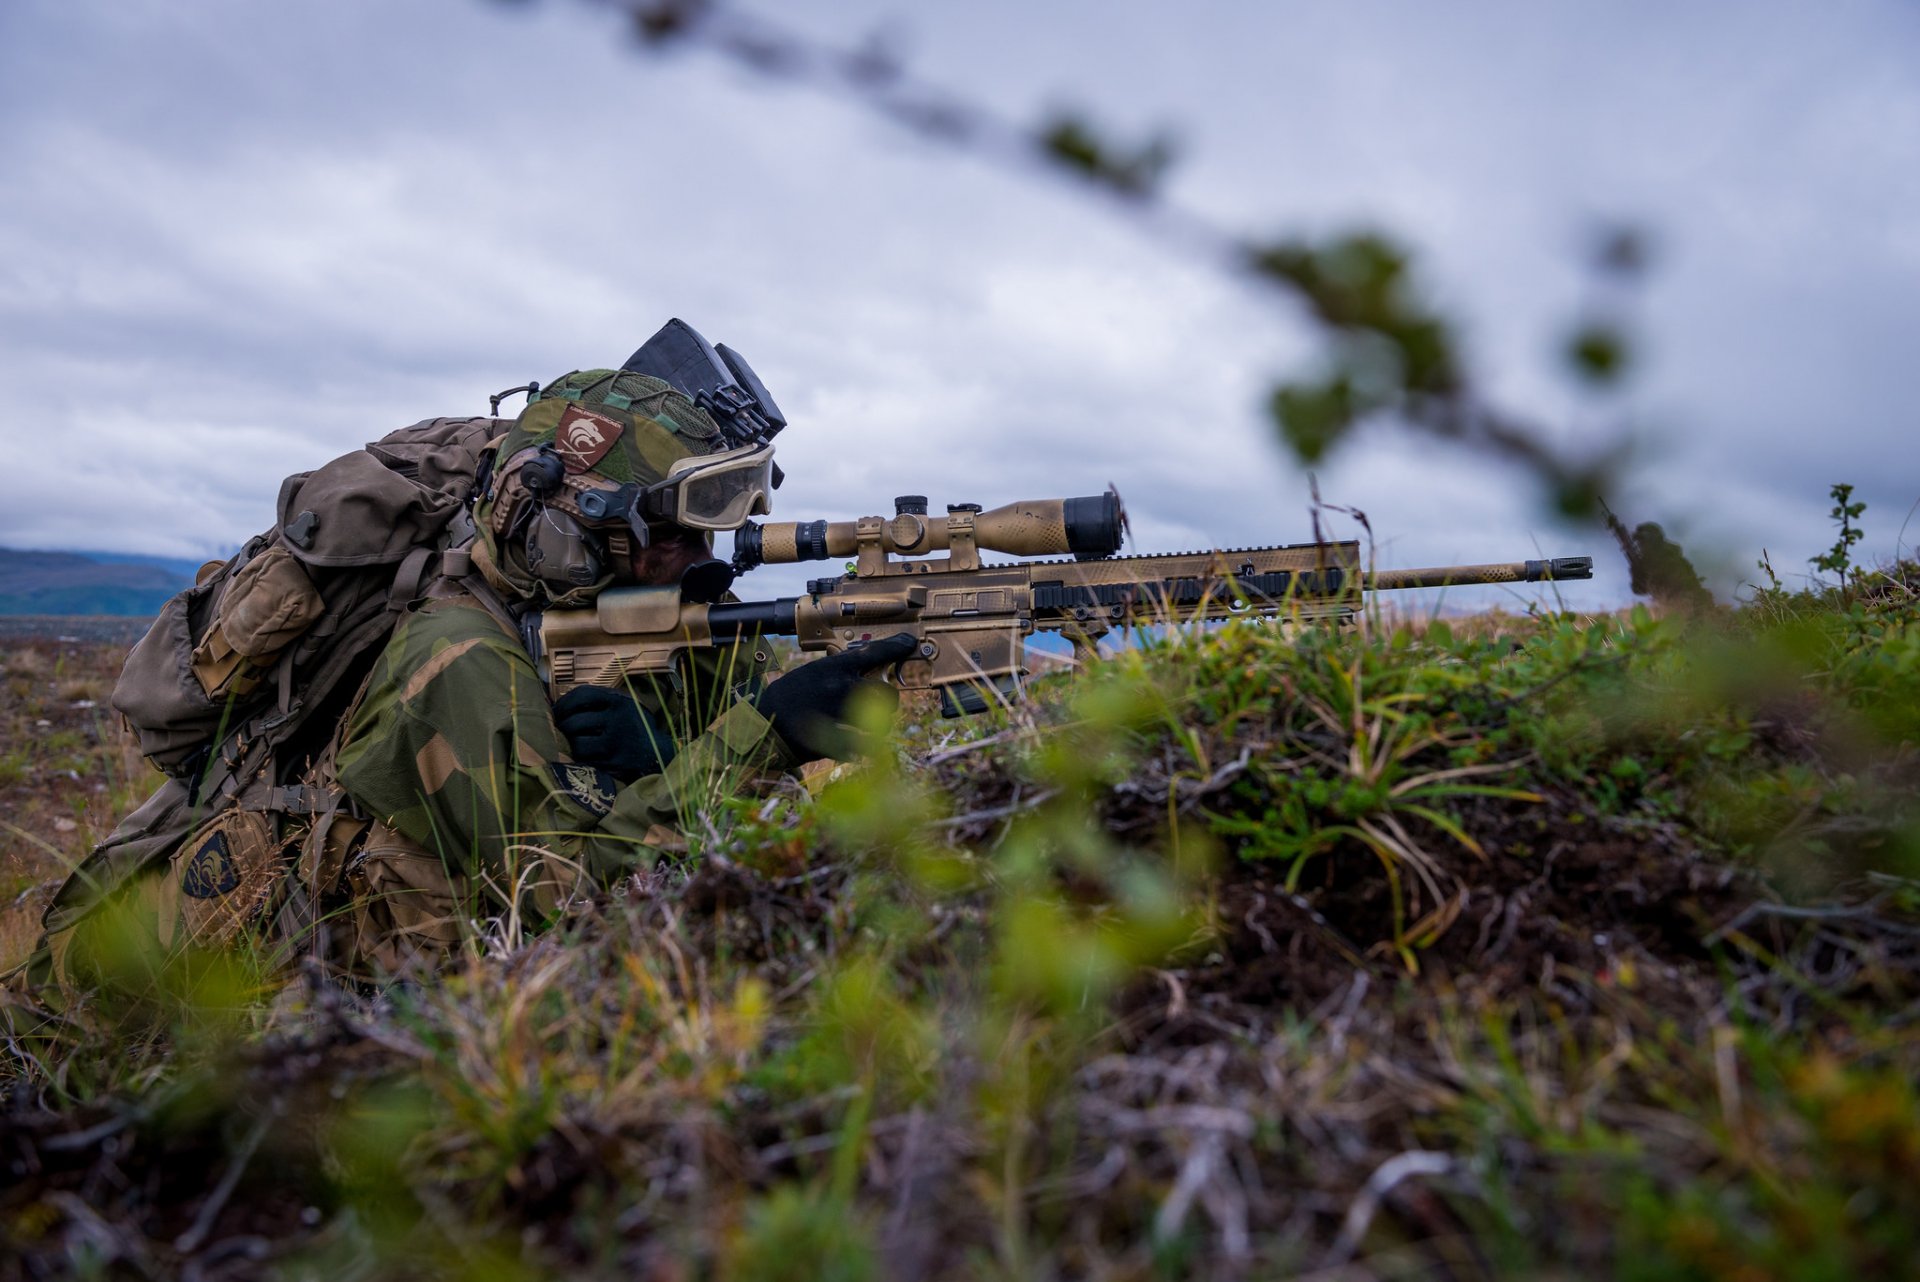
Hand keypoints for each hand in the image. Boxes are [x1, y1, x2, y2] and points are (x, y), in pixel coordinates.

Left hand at [552, 684, 676, 781]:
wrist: (659, 755)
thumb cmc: (636, 729)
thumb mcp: (625, 707)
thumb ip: (601, 702)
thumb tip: (560, 703)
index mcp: (619, 701)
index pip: (582, 695)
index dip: (563, 704)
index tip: (555, 712)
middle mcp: (618, 719)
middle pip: (575, 721)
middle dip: (561, 728)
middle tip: (557, 733)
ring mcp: (616, 743)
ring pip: (577, 743)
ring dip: (569, 746)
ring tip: (568, 745)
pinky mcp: (614, 764)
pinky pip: (586, 761)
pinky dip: (579, 760)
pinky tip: (580, 758)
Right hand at [754, 632, 917, 760]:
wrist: (764, 723)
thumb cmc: (789, 696)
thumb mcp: (813, 672)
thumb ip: (838, 669)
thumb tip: (865, 666)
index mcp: (833, 668)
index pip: (873, 652)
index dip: (896, 647)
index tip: (908, 644)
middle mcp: (841, 689)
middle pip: (887, 693)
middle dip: (890, 698)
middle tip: (883, 700)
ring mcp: (841, 717)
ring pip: (881, 723)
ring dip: (880, 725)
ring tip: (871, 725)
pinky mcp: (837, 743)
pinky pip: (864, 748)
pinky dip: (864, 748)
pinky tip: (856, 746)